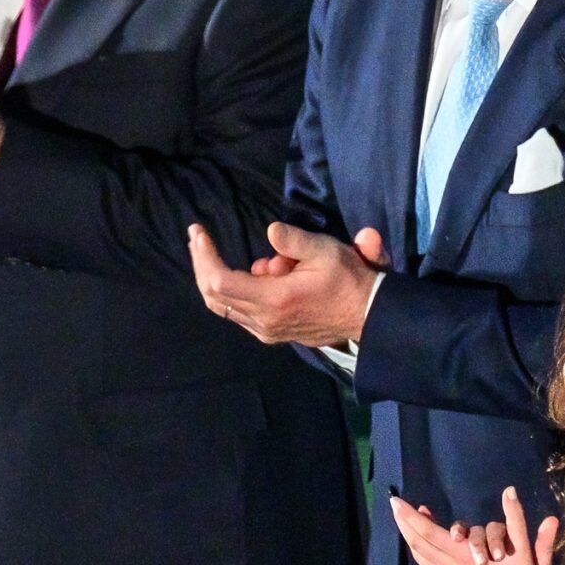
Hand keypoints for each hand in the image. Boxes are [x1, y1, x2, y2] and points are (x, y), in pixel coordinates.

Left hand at [188, 221, 387, 347]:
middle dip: (201, 263)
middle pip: (213, 294)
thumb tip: (271, 230)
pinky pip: (238, 311)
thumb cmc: (348, 280)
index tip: (198, 232)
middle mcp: (263, 320)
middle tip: (197, 237)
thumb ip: (295, 241)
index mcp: (274, 300)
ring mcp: (265, 330)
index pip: (219, 281)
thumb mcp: (326, 251)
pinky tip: (254, 273)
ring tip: (227, 253)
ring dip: (217, 276)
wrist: (367, 315)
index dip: (204, 256)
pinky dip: (234, 290)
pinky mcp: (271, 333)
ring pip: (223, 305)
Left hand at [389, 487, 560, 564]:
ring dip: (411, 537)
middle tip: (396, 505)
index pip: (428, 532)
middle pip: (417, 543)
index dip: (411, 516)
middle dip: (404, 522)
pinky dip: (421, 553)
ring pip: (419, 557)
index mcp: (463, 557)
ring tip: (409, 520)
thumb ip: (515, 519)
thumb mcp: (523, 549)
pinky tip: (422, 543)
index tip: (396, 501)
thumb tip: (509, 491)